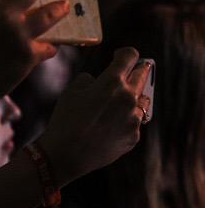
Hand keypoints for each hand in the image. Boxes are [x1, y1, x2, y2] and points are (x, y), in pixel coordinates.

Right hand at [38, 47, 148, 183]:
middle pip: (142, 76)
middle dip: (137, 70)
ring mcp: (134, 118)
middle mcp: (128, 97)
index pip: (129, 56)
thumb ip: (88, 80)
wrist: (67, 153)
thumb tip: (96, 81)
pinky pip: (134, 122)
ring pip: (142, 101)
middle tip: (134, 70)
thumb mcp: (70, 91)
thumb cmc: (65, 119)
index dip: (125, 53)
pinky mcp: (134, 136)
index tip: (120, 56)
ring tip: (123, 100)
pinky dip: (125, 120)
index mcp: (112, 82)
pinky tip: (110, 126)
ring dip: (135, 97)